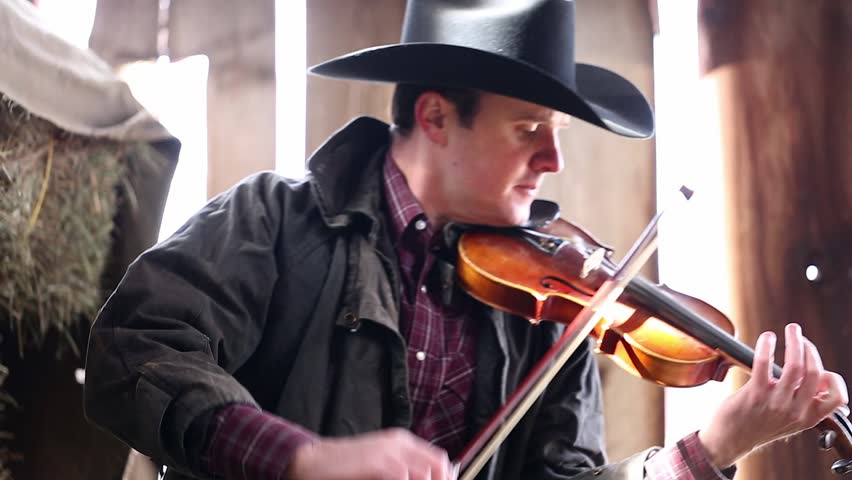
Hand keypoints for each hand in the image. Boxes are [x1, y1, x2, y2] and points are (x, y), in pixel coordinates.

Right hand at [286, 428, 453, 479]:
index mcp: (402, 442)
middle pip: (439, 466)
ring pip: (425, 475)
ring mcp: (390, 451)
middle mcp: (400, 443)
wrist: (313, 461)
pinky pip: (404, 478)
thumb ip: (402, 470)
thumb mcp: (379, 466)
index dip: (446, 478)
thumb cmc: (344, 468)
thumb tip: (426, 478)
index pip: (440, 460)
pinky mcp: (379, 462)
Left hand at [699, 323, 848, 468]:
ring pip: (794, 365)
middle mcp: (795, 411)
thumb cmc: (759, 423)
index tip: (819, 365)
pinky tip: (767, 337)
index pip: (837, 398)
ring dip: (794, 341)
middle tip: (799, 335)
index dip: (833, 378)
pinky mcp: (754, 394)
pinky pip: (764, 363)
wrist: (730, 439)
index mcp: (808, 417)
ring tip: (791, 330)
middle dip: (809, 347)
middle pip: (814, 373)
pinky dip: (767, 345)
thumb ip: (805, 400)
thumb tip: (818, 375)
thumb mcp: (791, 419)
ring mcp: (776, 403)